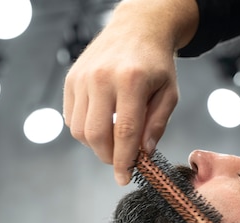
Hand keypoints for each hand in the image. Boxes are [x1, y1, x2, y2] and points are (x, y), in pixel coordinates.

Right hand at [63, 0, 197, 184]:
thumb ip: (156, 125)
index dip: (124, 161)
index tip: (124, 178)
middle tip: (120, 159)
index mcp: (131, 81)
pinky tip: (102, 122)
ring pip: (80, 130)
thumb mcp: (169, 93)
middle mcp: (102, 78)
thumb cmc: (156, 63)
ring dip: (96, 145)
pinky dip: (85, 129)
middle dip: (108, 156)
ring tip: (113, 138)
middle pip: (96, 135)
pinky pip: (72, 118)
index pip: (124, 132)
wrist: (136, 28)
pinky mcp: (71, 79)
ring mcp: (82, 78)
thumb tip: (143, 154)